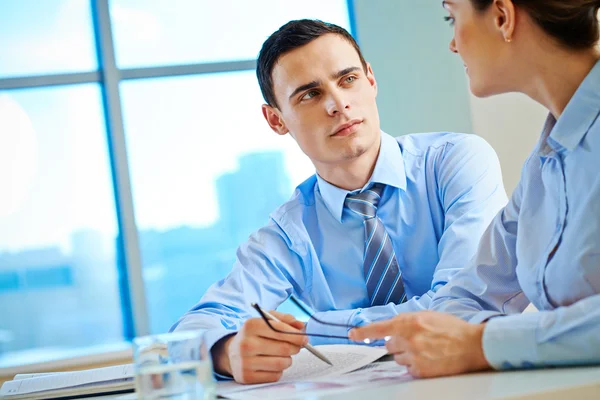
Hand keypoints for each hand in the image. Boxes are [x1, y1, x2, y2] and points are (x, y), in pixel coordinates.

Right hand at [212, 311, 306, 383]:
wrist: (232, 353)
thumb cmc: (254, 335)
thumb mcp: (265, 321)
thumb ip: (284, 319)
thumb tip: (301, 326)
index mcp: (251, 325)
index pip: (280, 330)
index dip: (296, 335)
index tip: (304, 338)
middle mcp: (246, 343)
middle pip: (284, 348)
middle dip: (295, 347)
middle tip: (297, 347)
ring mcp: (245, 362)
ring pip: (281, 363)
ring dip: (288, 360)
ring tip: (284, 355)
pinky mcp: (247, 377)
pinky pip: (275, 375)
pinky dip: (279, 370)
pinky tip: (273, 364)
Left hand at [349, 311, 490, 377]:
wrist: (472, 345)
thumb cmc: (451, 329)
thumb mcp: (427, 316)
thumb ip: (407, 321)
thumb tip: (393, 328)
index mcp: (409, 323)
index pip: (379, 328)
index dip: (363, 333)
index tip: (352, 335)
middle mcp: (408, 340)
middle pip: (389, 345)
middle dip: (398, 344)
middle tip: (414, 341)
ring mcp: (414, 357)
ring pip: (398, 358)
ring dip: (407, 355)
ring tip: (425, 350)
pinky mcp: (420, 371)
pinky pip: (409, 369)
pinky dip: (416, 365)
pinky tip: (429, 359)